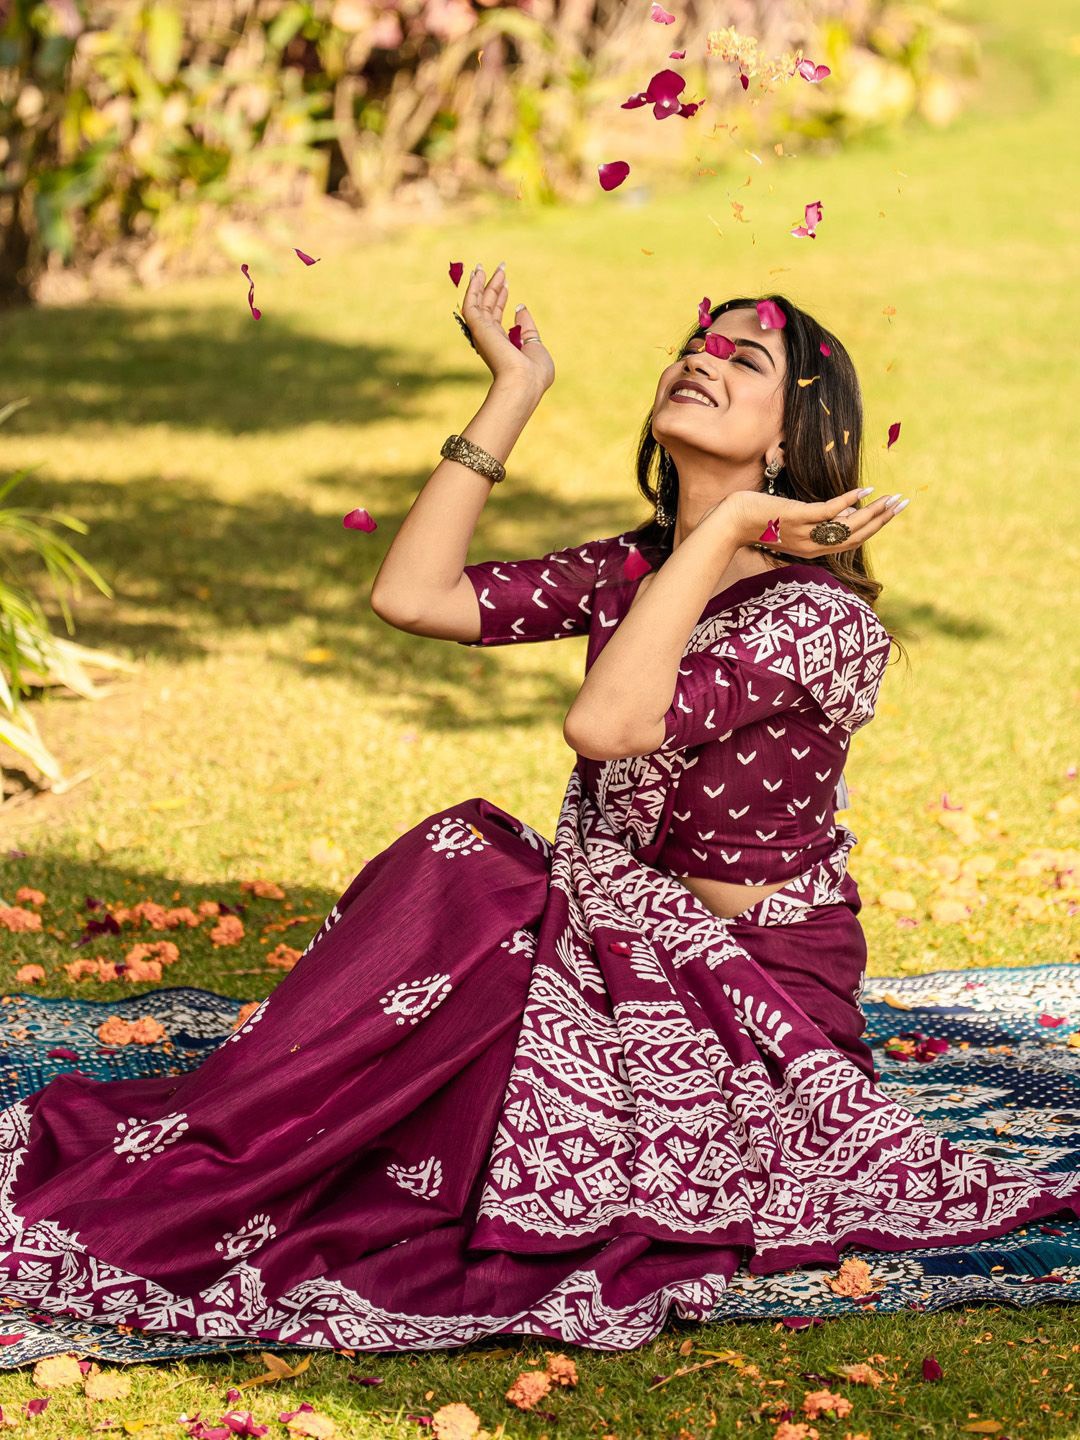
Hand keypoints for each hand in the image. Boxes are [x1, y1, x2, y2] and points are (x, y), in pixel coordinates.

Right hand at [460, 263, 554, 395]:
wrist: (525, 382)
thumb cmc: (535, 373)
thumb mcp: (536, 346)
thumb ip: (527, 328)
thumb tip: (520, 308)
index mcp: (503, 346)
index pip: (498, 318)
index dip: (501, 299)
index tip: (506, 284)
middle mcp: (490, 339)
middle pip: (489, 307)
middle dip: (493, 287)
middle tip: (500, 268)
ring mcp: (483, 333)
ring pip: (479, 303)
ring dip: (482, 283)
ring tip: (484, 265)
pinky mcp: (478, 328)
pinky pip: (472, 303)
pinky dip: (472, 288)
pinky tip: (476, 273)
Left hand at [706, 486, 904, 556]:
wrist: (731, 522)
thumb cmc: (760, 520)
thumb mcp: (794, 523)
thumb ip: (819, 521)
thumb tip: (846, 512)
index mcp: (813, 550)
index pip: (851, 541)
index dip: (874, 527)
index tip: (891, 513)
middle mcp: (812, 546)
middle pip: (856, 535)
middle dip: (882, 519)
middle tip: (903, 504)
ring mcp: (805, 533)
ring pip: (847, 526)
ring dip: (872, 512)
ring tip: (892, 499)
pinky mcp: (797, 517)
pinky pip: (828, 511)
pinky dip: (848, 501)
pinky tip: (864, 491)